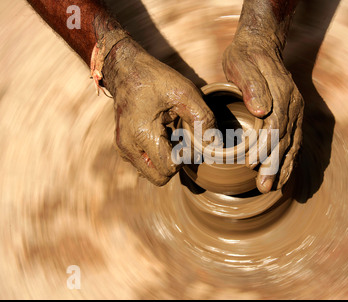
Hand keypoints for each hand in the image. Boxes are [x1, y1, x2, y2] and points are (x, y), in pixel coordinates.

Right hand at [102, 37, 214, 185]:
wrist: (126, 69)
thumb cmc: (156, 79)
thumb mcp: (185, 93)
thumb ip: (204, 119)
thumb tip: (215, 144)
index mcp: (142, 133)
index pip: (170, 168)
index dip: (186, 158)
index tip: (190, 139)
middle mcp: (128, 146)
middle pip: (159, 178)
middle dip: (176, 165)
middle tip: (183, 142)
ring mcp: (123, 148)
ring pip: (150, 174)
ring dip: (165, 162)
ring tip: (173, 137)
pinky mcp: (123, 146)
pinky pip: (143, 165)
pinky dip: (156, 157)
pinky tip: (163, 137)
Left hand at [223, 32, 303, 192]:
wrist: (260, 45)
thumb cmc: (245, 56)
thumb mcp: (241, 64)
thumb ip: (251, 85)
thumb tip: (261, 110)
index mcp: (282, 92)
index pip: (275, 125)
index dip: (264, 146)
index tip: (250, 163)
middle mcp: (294, 104)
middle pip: (286, 139)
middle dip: (274, 165)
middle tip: (263, 187)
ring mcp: (297, 111)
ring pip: (293, 144)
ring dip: (284, 168)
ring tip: (273, 188)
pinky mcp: (294, 116)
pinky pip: (295, 141)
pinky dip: (290, 160)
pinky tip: (284, 175)